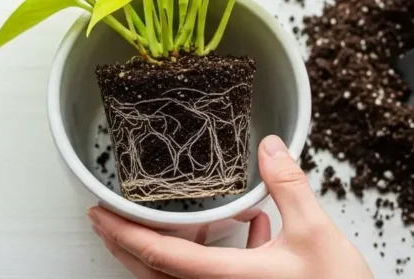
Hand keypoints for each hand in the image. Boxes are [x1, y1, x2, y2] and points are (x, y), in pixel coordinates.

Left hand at [88, 135, 372, 278]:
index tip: (97, 213)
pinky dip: (213, 254)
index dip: (121, 232)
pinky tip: (252, 227)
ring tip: (170, 217)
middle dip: (127, 241)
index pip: (157, 254)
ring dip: (167, 246)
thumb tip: (270, 147)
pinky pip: (212, 277)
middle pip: (154, 271)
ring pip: (180, 275)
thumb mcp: (316, 232)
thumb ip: (288, 186)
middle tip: (106, 215)